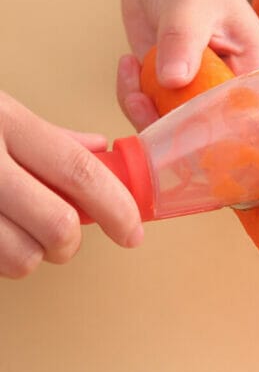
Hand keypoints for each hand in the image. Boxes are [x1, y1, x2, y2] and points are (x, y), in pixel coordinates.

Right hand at [0, 93, 142, 277]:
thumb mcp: (3, 113)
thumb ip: (49, 135)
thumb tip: (98, 149)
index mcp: (9, 124)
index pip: (79, 169)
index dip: (116, 206)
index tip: (132, 230)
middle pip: (58, 223)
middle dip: (71, 241)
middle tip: (65, 235)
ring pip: (24, 257)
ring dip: (33, 254)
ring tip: (21, 232)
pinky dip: (3, 259)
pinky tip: (0, 234)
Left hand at [117, 0, 258, 132]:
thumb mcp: (187, 4)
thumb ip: (183, 41)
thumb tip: (174, 80)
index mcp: (253, 67)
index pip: (241, 113)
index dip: (211, 128)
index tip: (176, 122)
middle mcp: (228, 85)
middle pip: (206, 130)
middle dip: (168, 123)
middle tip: (139, 99)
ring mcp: (196, 89)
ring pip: (172, 127)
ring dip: (143, 110)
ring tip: (131, 71)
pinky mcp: (168, 89)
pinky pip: (149, 112)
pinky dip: (131, 96)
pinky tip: (127, 63)